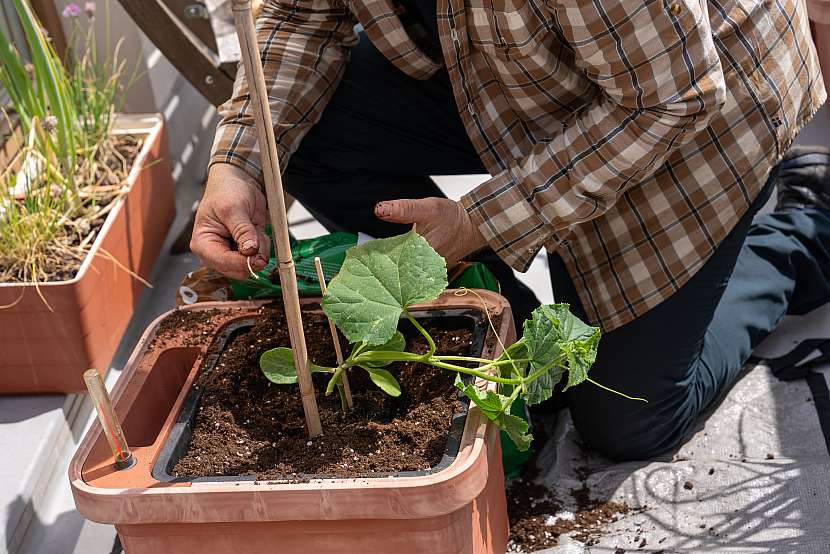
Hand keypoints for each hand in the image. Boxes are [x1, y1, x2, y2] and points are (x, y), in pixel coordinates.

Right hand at [190, 163, 270, 280]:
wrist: (237, 181)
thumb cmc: (226, 191)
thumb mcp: (233, 208)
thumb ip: (242, 230)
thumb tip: (250, 250)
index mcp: (203, 244)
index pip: (223, 263)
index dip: (242, 262)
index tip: (258, 255)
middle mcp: (215, 253)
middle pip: (238, 270)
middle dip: (253, 254)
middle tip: (256, 233)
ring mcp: (231, 254)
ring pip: (252, 265)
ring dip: (260, 248)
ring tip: (253, 226)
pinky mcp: (245, 251)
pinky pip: (260, 257)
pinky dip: (264, 245)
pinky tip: (257, 230)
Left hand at [374, 197, 487, 266]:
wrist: (473, 226)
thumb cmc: (452, 218)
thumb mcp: (428, 208)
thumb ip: (403, 209)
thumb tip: (380, 209)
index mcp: (419, 255)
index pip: (389, 263)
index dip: (375, 261)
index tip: (361, 259)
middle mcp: (424, 268)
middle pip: (396, 273)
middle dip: (382, 269)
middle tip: (364, 265)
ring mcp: (430, 273)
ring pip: (405, 276)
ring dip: (393, 272)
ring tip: (376, 268)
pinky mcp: (433, 272)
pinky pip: (415, 275)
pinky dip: (406, 270)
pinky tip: (396, 265)